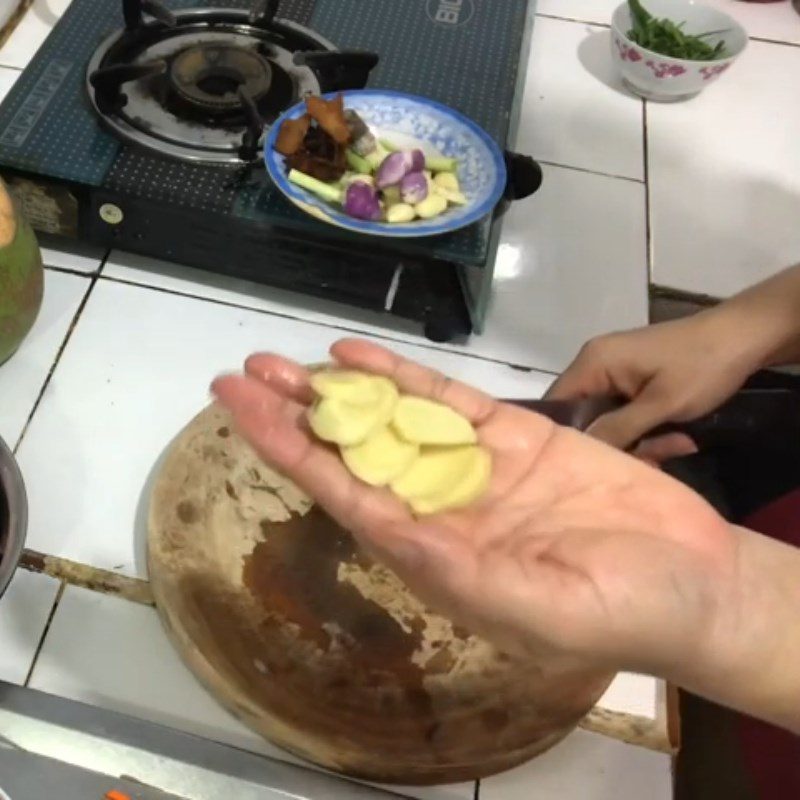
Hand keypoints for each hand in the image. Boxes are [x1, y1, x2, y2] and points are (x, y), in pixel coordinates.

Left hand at [212, 339, 736, 681]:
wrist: (694, 579)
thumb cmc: (621, 609)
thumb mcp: (538, 606)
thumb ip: (462, 570)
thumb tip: (391, 530)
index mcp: (432, 554)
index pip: (343, 494)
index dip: (289, 450)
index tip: (240, 410)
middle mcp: (440, 507)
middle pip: (353, 452)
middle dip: (299, 413)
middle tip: (246, 372)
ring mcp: (476, 468)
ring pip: (393, 419)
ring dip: (341, 389)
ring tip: (285, 359)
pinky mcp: (517, 437)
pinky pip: (450, 402)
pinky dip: (406, 377)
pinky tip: (361, 356)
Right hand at [546, 312, 760, 459]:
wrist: (745, 337)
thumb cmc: (701, 367)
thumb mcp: (661, 404)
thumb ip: (618, 429)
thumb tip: (579, 453)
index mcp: (593, 362)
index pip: (556, 404)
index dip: (567, 438)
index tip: (587, 467)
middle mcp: (595, 365)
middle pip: (583, 416)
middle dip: (613, 444)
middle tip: (650, 461)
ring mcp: (615, 372)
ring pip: (608, 420)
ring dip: (638, 440)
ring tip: (676, 446)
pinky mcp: (633, 380)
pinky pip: (626, 413)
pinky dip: (647, 429)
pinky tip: (678, 438)